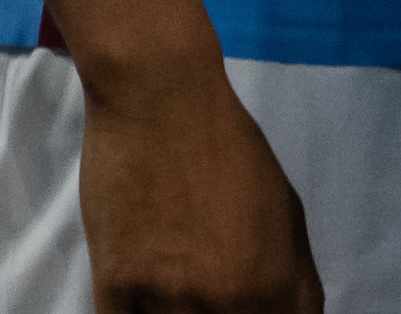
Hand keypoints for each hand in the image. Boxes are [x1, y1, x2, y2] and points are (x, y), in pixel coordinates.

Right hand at [78, 51, 318, 313]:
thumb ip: (285, 276)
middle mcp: (228, 304)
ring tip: (177, 284)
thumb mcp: (285, 214)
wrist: (161, 107)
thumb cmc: (230, 151)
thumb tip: (277, 311)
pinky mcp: (115, 294)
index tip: (250, 308)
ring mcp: (168, 304)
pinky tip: (143, 297)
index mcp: (278, 286)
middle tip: (206, 290)